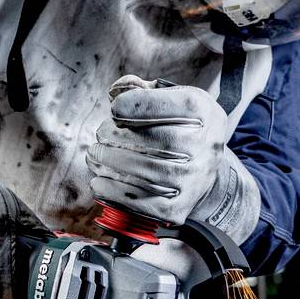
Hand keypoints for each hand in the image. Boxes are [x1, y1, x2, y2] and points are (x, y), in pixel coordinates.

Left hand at [87, 75, 259, 239]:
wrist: (204, 172)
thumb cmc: (179, 128)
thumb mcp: (171, 99)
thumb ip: (141, 90)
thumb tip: (115, 92)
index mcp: (202, 111)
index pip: (160, 105)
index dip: (129, 106)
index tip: (115, 110)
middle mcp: (204, 146)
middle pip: (152, 140)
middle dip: (115, 135)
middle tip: (100, 135)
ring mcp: (193, 180)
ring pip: (144, 170)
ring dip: (109, 161)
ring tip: (95, 155)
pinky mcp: (178, 209)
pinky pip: (141, 202)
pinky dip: (113, 192)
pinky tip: (99, 181)